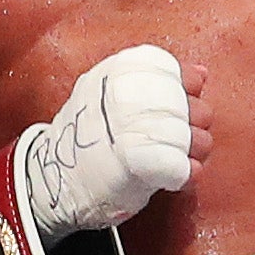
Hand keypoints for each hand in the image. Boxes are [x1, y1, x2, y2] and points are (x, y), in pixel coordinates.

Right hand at [15, 44, 206, 236]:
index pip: (175, 72)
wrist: (54, 182)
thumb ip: (154, 80)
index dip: (180, 92)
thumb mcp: (109, 92)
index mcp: (119, 73)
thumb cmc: (88, 139)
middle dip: (190, 126)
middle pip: (190, 107)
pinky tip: (173, 175)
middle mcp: (127, 97)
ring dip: (192, 152)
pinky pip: (184, 168)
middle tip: (171, 138)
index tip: (170, 106)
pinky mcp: (141, 165)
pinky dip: (184, 175)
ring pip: (195, 137)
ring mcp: (132, 130)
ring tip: (172, 157)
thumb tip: (200, 73)